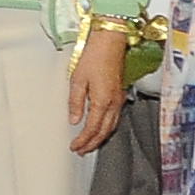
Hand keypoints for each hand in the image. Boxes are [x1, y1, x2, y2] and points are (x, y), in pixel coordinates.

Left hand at [67, 22, 129, 154]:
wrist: (110, 43)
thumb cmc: (93, 57)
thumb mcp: (77, 79)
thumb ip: (75, 102)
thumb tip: (74, 120)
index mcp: (102, 101)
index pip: (92, 128)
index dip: (83, 140)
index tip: (74, 147)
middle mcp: (114, 103)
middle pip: (104, 131)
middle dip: (92, 144)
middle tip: (80, 151)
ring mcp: (118, 99)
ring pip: (111, 126)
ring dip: (100, 137)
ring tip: (89, 144)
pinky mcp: (119, 94)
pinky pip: (115, 118)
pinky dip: (107, 128)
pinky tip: (100, 128)